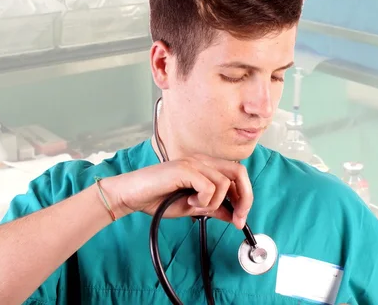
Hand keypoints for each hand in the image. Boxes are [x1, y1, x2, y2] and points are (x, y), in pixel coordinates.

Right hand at [102, 155, 252, 228]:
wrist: (132, 195)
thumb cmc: (157, 198)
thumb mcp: (192, 207)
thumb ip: (213, 207)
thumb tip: (232, 214)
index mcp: (205, 166)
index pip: (237, 174)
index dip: (245, 196)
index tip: (239, 218)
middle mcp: (202, 160)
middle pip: (239, 173)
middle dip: (244, 198)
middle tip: (236, 218)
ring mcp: (193, 162)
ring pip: (224, 183)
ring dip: (213, 203)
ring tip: (195, 206)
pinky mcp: (185, 169)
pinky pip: (209, 187)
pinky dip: (203, 201)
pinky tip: (189, 203)